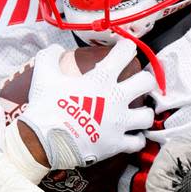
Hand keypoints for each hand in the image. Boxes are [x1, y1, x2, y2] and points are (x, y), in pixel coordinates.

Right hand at [18, 41, 156, 168]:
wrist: (43, 141)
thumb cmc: (45, 107)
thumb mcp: (43, 75)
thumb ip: (50, 56)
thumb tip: (57, 48)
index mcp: (101, 78)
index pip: (126, 52)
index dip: (126, 47)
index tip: (123, 50)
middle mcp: (116, 98)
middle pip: (147, 82)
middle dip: (145, 80)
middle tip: (137, 83)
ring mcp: (119, 123)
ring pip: (147, 115)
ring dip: (143, 113)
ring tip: (136, 113)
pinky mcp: (116, 144)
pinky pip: (138, 142)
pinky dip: (136, 139)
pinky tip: (130, 136)